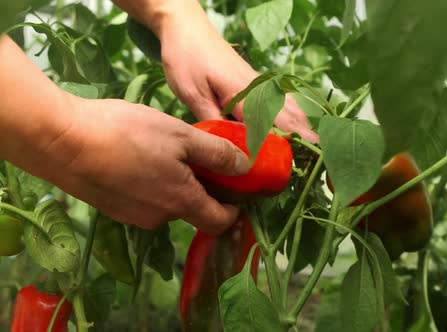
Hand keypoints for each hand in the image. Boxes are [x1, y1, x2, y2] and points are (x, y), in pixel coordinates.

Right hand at [39, 95, 250, 233]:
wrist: (61, 140)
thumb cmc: (127, 134)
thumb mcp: (182, 136)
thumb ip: (217, 154)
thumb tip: (246, 168)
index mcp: (181, 203)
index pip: (219, 223)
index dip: (234, 211)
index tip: (238, 191)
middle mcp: (158, 218)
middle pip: (192, 210)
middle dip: (202, 187)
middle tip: (199, 155)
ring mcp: (131, 215)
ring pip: (166, 203)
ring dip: (175, 183)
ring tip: (166, 149)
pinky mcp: (110, 207)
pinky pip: (142, 199)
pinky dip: (150, 183)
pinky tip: (138, 155)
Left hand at [157, 5, 318, 142]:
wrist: (187, 27)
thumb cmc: (186, 57)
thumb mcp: (190, 92)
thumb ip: (211, 119)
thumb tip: (228, 146)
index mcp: (242, 91)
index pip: (271, 121)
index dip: (289, 140)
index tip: (304, 155)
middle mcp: (257, 87)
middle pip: (288, 114)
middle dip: (303, 135)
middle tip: (317, 156)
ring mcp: (259, 83)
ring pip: (289, 106)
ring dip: (301, 125)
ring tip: (313, 145)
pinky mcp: (256, 82)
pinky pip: (283, 100)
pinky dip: (294, 114)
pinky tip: (298, 125)